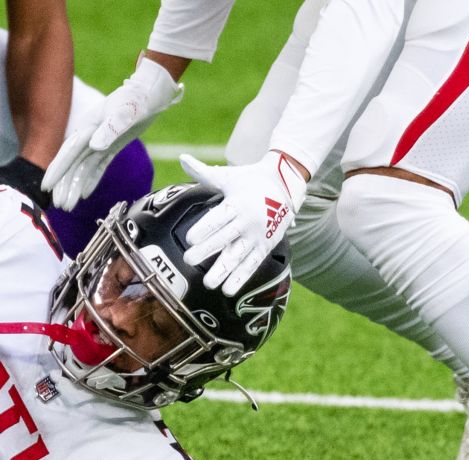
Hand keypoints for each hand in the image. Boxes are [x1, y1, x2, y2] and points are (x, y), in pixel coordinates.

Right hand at [42, 57, 182, 210]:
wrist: (149, 92)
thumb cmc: (137, 99)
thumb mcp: (126, 112)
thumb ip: (110, 129)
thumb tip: (94, 145)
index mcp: (88, 126)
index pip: (68, 152)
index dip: (57, 170)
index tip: (46, 186)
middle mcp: (90, 135)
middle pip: (72, 164)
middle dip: (64, 184)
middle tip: (58, 205)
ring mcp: (99, 141)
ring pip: (83, 168)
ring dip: (75, 186)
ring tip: (68, 206)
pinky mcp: (110, 146)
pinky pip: (97, 167)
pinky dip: (91, 180)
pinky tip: (84, 194)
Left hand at [180, 151, 307, 295]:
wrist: (286, 184)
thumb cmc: (250, 180)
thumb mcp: (228, 176)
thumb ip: (204, 172)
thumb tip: (182, 158)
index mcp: (236, 203)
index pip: (218, 217)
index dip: (204, 228)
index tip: (189, 238)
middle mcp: (247, 221)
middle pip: (225, 238)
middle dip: (206, 249)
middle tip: (188, 260)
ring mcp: (257, 235)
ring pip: (238, 255)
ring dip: (223, 271)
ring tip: (208, 283)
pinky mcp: (265, 246)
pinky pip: (252, 264)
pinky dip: (241, 278)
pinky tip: (228, 290)